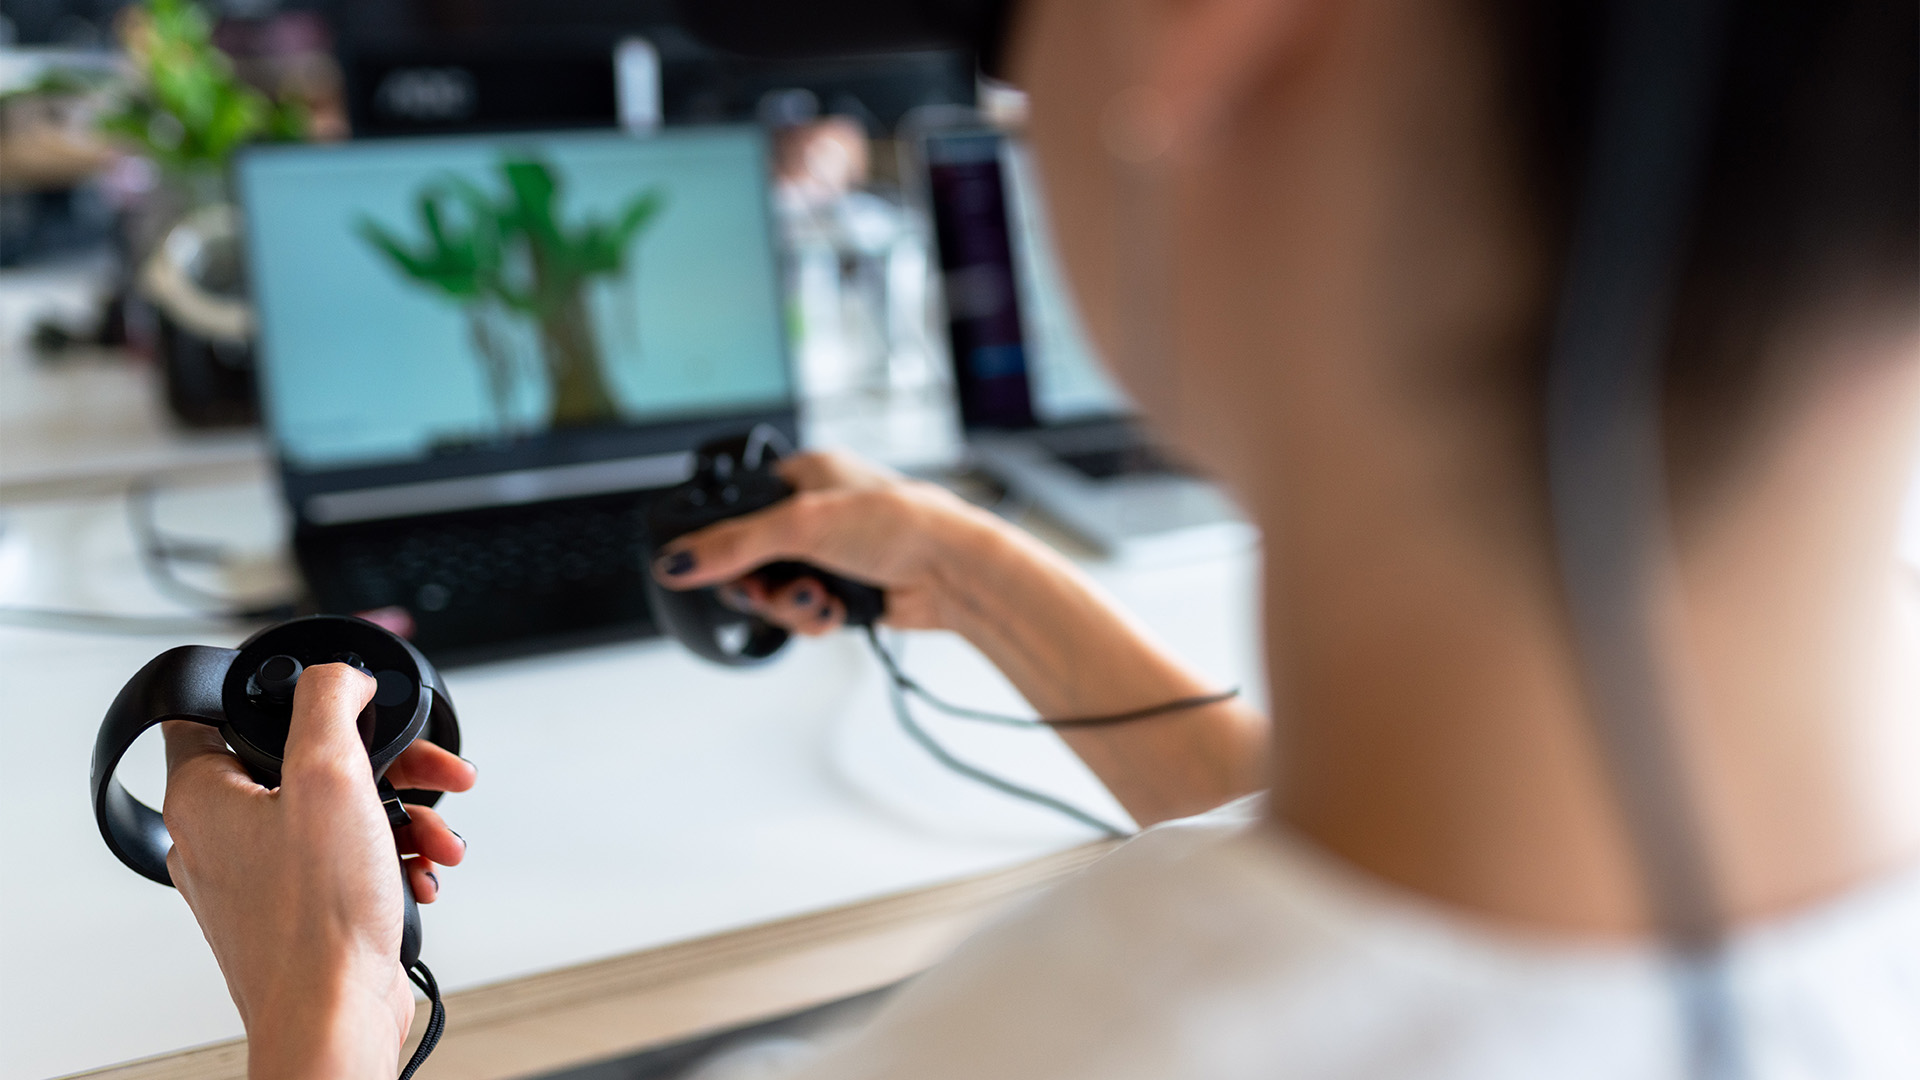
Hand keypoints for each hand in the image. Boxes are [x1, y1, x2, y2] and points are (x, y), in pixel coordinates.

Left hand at [161, 664, 476, 1078]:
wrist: (334, 1017)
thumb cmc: (318, 920)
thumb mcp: (330, 777)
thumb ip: (330, 704)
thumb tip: (341, 676)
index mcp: (202, 797)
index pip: (220, 712)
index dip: (281, 695)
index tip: (335, 696)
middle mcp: (219, 836)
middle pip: (304, 762)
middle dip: (384, 764)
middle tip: (426, 768)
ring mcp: (257, 878)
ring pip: (335, 813)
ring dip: (399, 814)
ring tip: (435, 833)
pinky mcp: (295, 910)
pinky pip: (345, 860)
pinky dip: (390, 857)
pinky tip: (420, 872)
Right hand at [651, 450, 1021, 635]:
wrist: (953, 573)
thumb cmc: (901, 524)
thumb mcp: (802, 525)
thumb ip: (734, 545)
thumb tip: (678, 559)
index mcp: (805, 476)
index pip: (737, 509)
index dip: (722, 542)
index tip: (711, 565)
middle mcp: (817, 514)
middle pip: (751, 560)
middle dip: (760, 584)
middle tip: (768, 587)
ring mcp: (832, 556)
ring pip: (776, 592)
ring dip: (791, 604)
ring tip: (817, 599)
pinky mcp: (846, 591)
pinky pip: (806, 612)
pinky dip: (815, 617)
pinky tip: (835, 611)